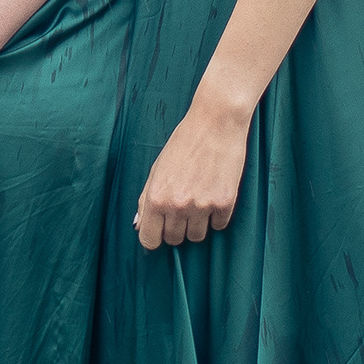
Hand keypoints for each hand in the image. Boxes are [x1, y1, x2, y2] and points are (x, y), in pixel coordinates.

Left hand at [135, 91, 247, 248]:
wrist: (215, 123)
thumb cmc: (183, 143)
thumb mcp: (157, 169)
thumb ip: (146, 199)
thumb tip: (139, 226)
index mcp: (155, 197)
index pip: (149, 239)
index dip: (153, 237)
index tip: (159, 231)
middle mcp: (177, 205)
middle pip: (174, 239)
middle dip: (176, 228)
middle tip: (181, 207)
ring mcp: (202, 206)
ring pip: (197, 237)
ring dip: (197, 224)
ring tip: (198, 199)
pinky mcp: (224, 203)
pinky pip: (218, 226)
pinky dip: (216, 216)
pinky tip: (213, 194)